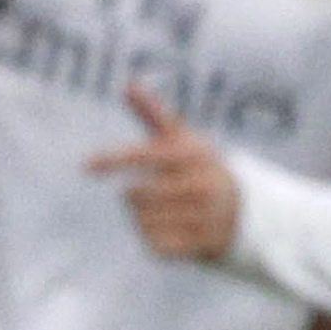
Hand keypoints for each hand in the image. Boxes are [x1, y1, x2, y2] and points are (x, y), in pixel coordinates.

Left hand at [90, 82, 239, 260]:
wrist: (245, 209)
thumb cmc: (199, 166)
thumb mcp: (181, 138)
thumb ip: (153, 112)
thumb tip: (127, 83)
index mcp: (192, 154)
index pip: (144, 154)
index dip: (113, 159)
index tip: (85, 165)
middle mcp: (199, 184)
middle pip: (134, 193)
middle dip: (133, 193)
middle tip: (151, 190)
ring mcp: (201, 216)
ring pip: (141, 220)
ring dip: (143, 216)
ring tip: (165, 209)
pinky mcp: (198, 246)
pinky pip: (153, 244)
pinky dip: (153, 238)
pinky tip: (170, 229)